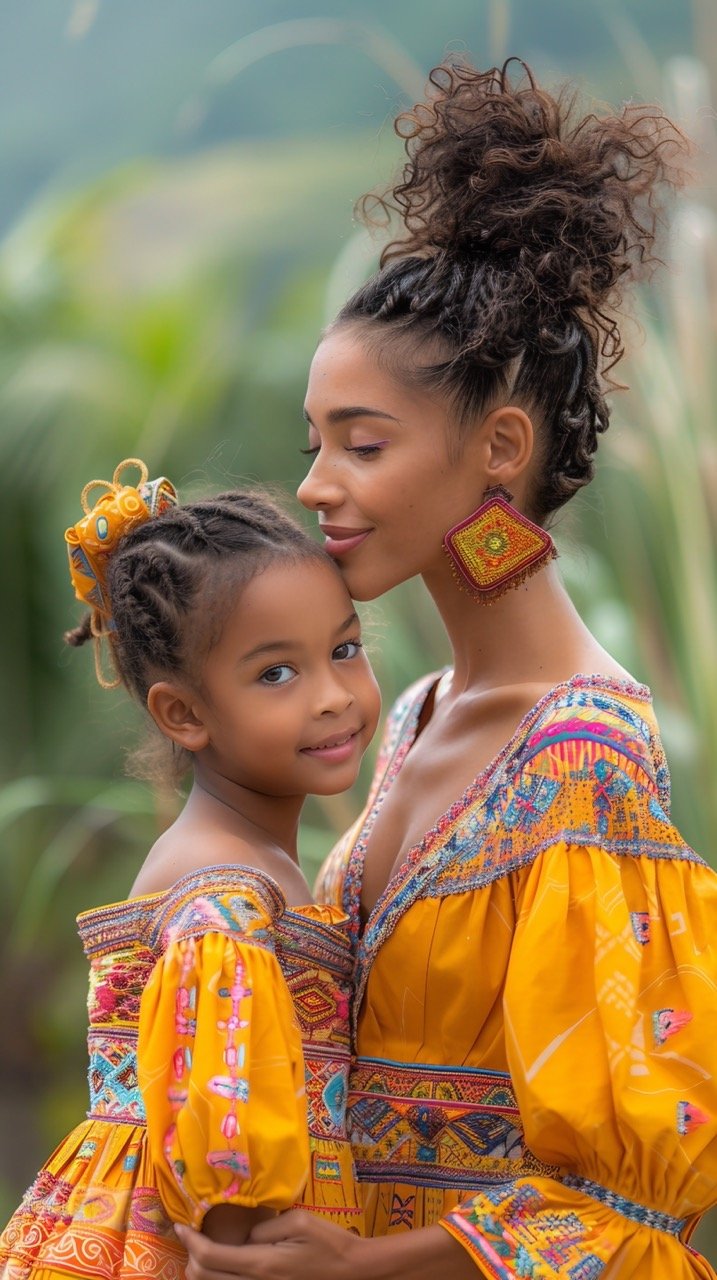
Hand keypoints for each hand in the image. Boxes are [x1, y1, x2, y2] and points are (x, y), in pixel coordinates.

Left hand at [175, 1211, 476, 1279]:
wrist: (354, 1273)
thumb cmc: (329, 1243)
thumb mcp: (298, 1222)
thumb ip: (265, 1226)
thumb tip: (245, 1234)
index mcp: (262, 1264)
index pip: (210, 1256)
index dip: (189, 1241)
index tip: (180, 1227)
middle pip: (204, 1278)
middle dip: (191, 1258)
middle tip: (190, 1238)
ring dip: (203, 1273)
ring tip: (202, 1254)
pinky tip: (225, 1268)